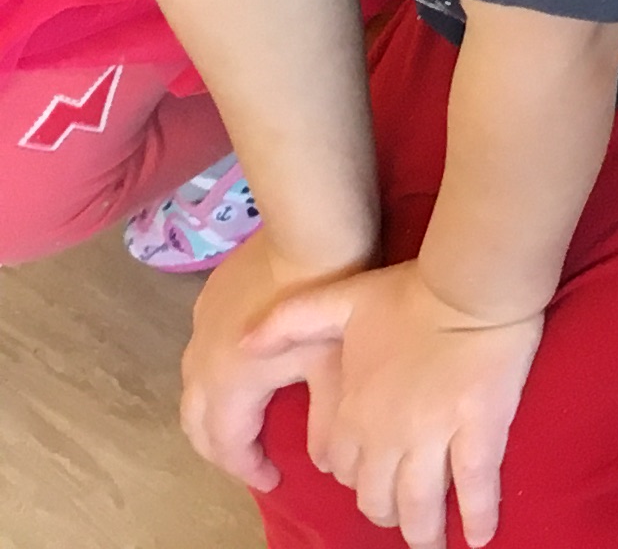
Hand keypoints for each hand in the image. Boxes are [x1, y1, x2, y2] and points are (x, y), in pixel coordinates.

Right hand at [181, 234, 353, 495]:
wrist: (313, 225)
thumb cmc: (328, 296)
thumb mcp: (334, 364)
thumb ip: (326, 420)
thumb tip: (322, 459)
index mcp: (229, 383)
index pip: (227, 445)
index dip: (249, 469)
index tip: (273, 481)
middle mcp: (201, 361)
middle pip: (196, 423)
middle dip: (220, 448)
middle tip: (250, 460)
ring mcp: (199, 326)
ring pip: (193, 387)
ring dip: (213, 413)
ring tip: (245, 422)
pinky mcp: (208, 298)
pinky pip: (201, 350)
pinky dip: (215, 375)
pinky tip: (243, 368)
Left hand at [261, 259, 542, 548]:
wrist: (470, 284)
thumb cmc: (408, 293)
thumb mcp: (338, 300)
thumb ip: (288, 321)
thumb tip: (241, 345)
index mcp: (352, 413)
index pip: (343, 466)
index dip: (354, 477)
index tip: (368, 479)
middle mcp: (387, 437)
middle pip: (379, 496)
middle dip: (386, 513)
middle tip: (400, 519)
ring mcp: (432, 439)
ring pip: (421, 502)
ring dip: (424, 530)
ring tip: (431, 545)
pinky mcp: (478, 432)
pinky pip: (475, 486)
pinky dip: (477, 516)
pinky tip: (480, 538)